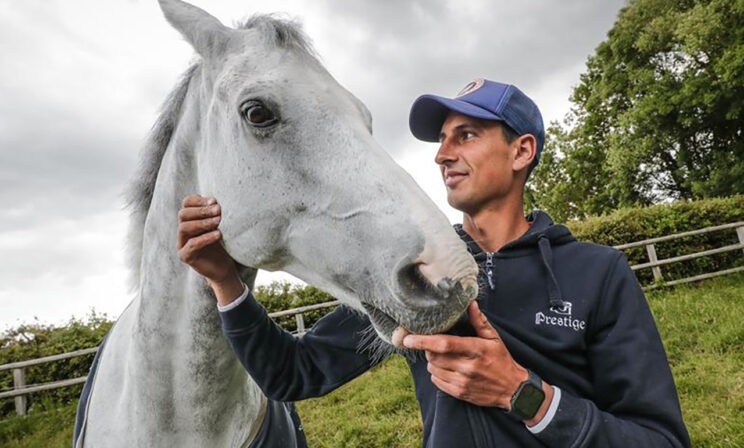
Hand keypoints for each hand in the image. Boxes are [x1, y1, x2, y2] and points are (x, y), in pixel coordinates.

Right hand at [177, 195, 242, 303]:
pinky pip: (191, 244)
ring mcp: (181, 243)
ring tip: (218, 222)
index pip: (186, 203)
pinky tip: (218, 234)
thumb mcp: (220, 225)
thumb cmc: (223, 244)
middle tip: (218, 211)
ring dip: (202, 223)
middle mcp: (183, 230)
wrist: (224, 267)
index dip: (198, 200)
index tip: (214, 201)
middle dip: (202, 211)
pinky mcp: (185, 256)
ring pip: (184, 227)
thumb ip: (215, 213)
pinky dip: (205, 238)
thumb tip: (214, 201)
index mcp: (190, 219)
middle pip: (183, 214)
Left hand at [403, 302, 550, 421]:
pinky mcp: (460, 393)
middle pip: (434, 356)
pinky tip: (446, 369)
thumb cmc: (502, 360)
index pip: (444, 344)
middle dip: (428, 348)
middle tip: (434, 344)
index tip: (408, 338)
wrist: (513, 389)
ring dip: (432, 361)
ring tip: (443, 357)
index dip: (423, 340)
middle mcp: (468, 366)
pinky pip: (437, 382)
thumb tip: (470, 303)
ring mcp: (463, 382)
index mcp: (476, 349)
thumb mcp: (494, 338)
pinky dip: (436, 374)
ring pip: (433, 369)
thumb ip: (479, 321)